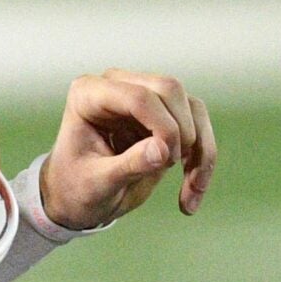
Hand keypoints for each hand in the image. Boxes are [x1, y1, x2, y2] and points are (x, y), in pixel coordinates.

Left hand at [37, 70, 214, 231]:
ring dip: (200, 148)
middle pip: (169, 90)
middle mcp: (117, 85)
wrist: (77, 196)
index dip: (163, 126)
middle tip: (169, 170)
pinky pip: (197, 124)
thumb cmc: (76, 187)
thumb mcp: (97, 184)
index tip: (167, 162)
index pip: (138, 96)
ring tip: (192, 190)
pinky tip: (194, 189)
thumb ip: (128, 165)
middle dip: (181, 132)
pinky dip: (203, 156)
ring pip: (191, 106)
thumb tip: (163, 149)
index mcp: (89, 94)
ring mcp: (143, 95)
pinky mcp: (164, 113)